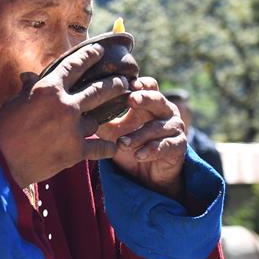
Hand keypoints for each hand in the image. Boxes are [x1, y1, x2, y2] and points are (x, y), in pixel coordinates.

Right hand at [0, 43, 129, 186]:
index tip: (100, 51)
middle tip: (123, 81)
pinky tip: (113, 146)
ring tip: (104, 119)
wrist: (3, 161)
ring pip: (97, 121)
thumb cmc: (4, 129)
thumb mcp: (15, 102)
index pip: (75, 66)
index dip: (89, 56)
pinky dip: (107, 148)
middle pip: (99, 90)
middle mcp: (66, 105)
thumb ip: (29, 89)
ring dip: (98, 120)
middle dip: (115, 84)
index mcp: (49, 89)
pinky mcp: (77, 150)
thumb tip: (29, 76)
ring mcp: (74, 128)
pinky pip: (101, 147)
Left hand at [97, 77, 186, 198]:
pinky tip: (138, 156)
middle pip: (157, 99)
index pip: (148, 86)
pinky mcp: (178, 146)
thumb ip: (102, 119)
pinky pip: (166, 146)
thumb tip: (80, 108)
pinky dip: (151, 150)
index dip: (140, 84)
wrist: (146, 174)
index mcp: (149, 102)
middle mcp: (165, 111)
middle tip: (131, 100)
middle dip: (144, 98)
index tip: (126, 84)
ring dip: (139, 135)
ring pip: (158, 127)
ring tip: (122, 143)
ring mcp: (174, 128)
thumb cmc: (129, 144)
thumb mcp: (112, 131)